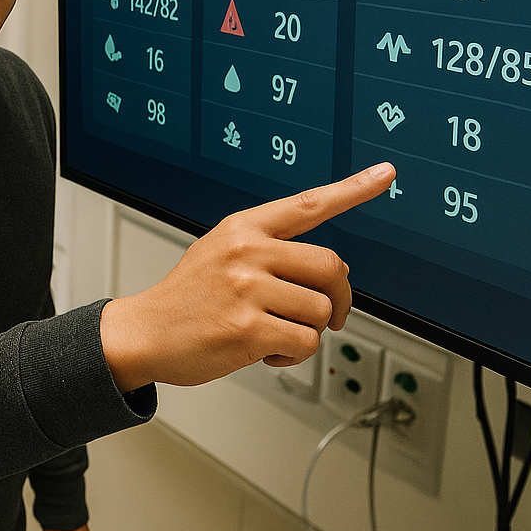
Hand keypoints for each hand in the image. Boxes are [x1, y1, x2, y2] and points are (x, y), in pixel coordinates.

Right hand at [100, 163, 393, 390]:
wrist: (144, 333)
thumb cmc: (187, 298)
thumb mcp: (220, 254)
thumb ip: (270, 252)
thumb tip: (332, 271)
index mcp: (243, 228)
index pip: (308, 204)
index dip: (353, 190)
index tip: (385, 174)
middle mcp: (246, 252)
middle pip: (330, 266)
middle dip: (339, 298)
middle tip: (327, 315)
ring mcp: (247, 289)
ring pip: (320, 311)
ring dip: (306, 331)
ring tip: (273, 332)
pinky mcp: (247, 328)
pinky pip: (304, 343)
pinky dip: (292, 356)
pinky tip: (265, 351)